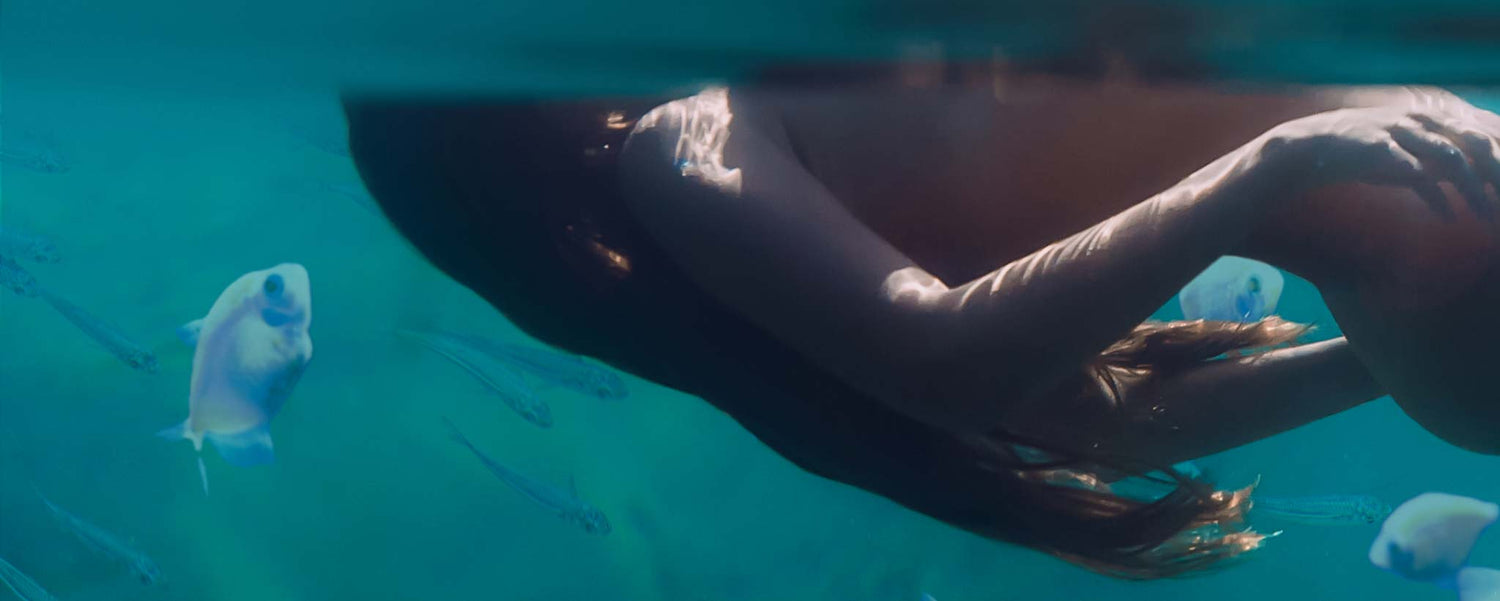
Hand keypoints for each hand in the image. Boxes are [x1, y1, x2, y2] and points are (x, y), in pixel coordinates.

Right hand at [1260, 95, 1499, 219]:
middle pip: (1477, 141)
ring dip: (1476, 191)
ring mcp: (1401, 132)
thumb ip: (1446, 158)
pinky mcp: (1380, 151)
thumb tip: (1480, 176)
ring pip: (1452, 158)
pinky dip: (1437, 199)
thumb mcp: (1411, 151)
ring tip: (1490, 219)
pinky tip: (1450, 218)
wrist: (1312, 148)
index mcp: (1435, 115)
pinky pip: (1417, 174)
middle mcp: (1422, 119)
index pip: (1487, 128)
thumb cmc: (1366, 153)